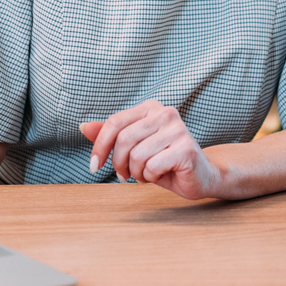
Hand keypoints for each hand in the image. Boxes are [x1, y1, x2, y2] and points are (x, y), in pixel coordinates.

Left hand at [80, 100, 222, 199]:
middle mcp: (165, 113)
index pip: (114, 122)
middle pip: (123, 140)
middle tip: (126, 175)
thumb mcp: (134, 148)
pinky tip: (161, 174)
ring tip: (147, 174)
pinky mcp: (186, 148)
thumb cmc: (165, 162)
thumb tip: (84, 126)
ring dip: (136, 173)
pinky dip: (151, 177)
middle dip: (118, 164)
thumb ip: (111, 136)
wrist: (201, 176)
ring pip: (136, 156)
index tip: (94, 166)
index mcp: (151, 108)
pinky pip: (152, 167)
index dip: (99, 146)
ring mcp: (178, 129)